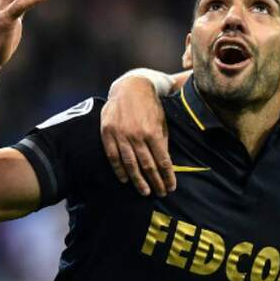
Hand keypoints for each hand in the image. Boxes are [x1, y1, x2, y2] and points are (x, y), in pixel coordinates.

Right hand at [100, 76, 175, 196]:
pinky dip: (119, 170)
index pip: (163, 160)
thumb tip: (166, 163)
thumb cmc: (150, 105)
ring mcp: (121, 135)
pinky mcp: (108, 133)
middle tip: (161, 193)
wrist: (130, 87)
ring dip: (138, 180)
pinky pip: (113, 156)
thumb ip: (163, 141)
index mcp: (153, 132)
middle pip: (148, 165)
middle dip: (155, 182)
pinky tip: (125, 179)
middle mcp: (137, 135)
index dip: (167, 176)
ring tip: (145, 192)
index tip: (171, 187)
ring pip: (130, 164)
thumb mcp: (162, 120)